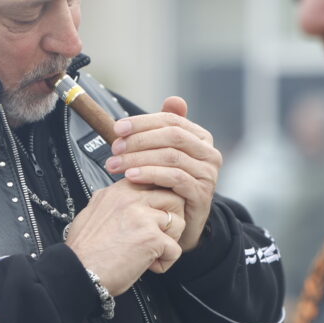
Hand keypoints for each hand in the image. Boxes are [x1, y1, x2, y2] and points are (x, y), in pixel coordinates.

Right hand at [64, 179, 185, 295]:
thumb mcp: (92, 212)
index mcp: (118, 190)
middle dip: (172, 220)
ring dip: (170, 241)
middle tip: (159, 236)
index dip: (160, 203)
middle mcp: (131, 198)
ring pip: (179, 222)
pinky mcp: (151, 238)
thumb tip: (123, 199)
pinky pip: (175, 249)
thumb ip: (112, 202)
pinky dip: (164, 263)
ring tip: (152, 252)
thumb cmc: (83, 250)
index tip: (155, 218)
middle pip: (173, 198)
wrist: (77, 271)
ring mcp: (143, 216)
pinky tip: (148, 266)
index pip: (155, 182)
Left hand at [105, 96, 220, 252]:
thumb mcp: (163, 155)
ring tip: (115, 165)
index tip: (117, 129)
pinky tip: (130, 177)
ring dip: (139, 158)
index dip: (142, 122)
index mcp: (200, 137)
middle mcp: (209, 153)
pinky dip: (150, 174)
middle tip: (114, 149)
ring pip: (171, 157)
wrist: (178, 223)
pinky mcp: (203, 193)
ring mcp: (208, 174)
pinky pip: (174, 178)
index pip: (170, 120)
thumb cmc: (167, 185)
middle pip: (172, 136)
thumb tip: (174, 100)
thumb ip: (164, 129)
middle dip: (139, 140)